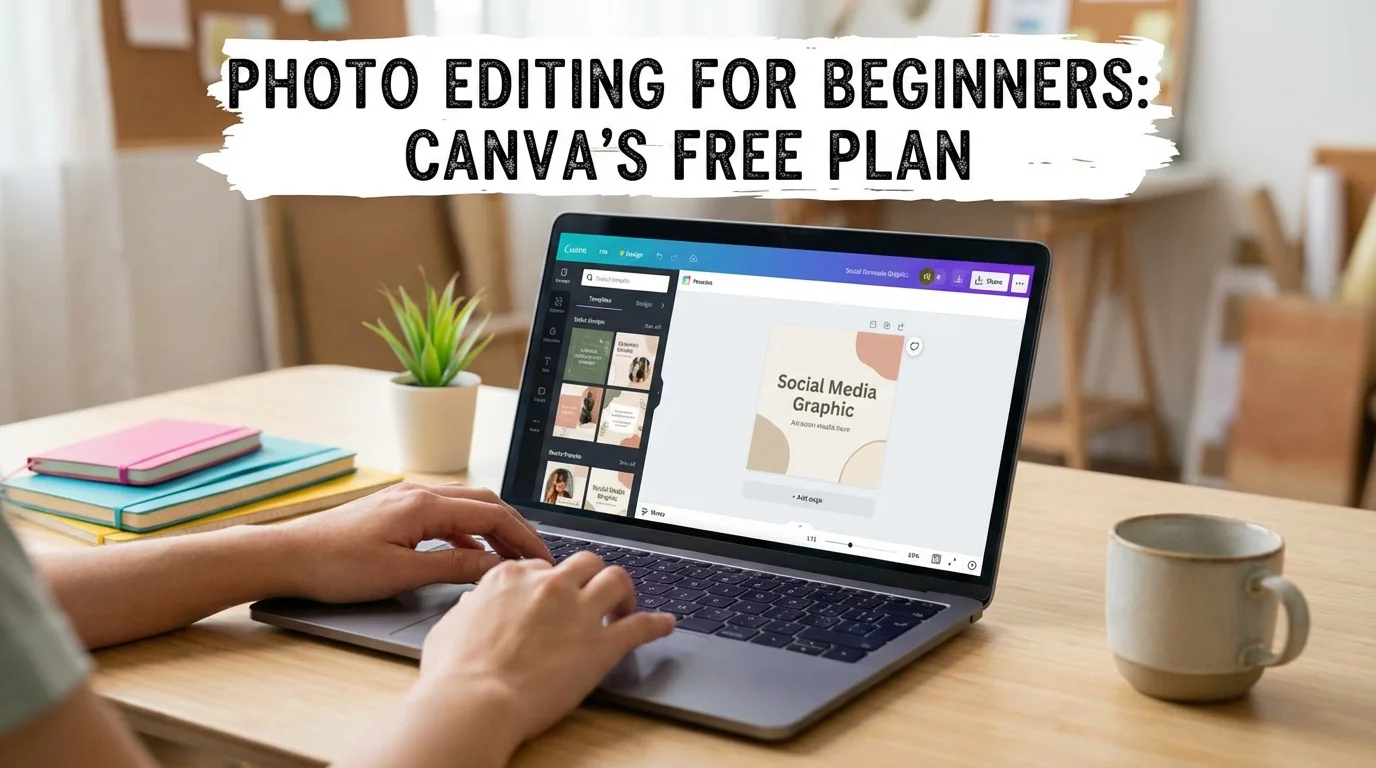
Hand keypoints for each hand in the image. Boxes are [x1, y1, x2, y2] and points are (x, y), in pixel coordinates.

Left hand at [275, 482, 552, 603]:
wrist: (287, 556)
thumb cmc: (336, 566)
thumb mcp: (402, 574)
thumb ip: (454, 568)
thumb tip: (496, 567)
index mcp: (425, 505)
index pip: (493, 514)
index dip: (523, 537)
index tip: (543, 560)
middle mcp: (419, 493)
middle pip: (485, 503)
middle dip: (515, 528)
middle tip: (536, 557)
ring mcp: (406, 499)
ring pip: (466, 506)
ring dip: (492, 529)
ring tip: (510, 558)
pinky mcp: (394, 510)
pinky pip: (444, 515)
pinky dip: (466, 533)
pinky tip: (469, 556)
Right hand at [411, 552, 675, 751]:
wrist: (474, 701)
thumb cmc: (455, 672)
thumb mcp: (451, 625)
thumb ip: (472, 608)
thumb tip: (476, 605)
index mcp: (512, 577)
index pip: (540, 566)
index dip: (549, 584)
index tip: (552, 597)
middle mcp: (550, 585)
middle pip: (584, 564)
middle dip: (590, 577)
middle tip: (591, 596)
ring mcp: (579, 612)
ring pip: (617, 579)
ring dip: (623, 592)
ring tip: (625, 606)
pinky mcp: (601, 645)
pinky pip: (641, 626)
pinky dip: (657, 624)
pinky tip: (665, 625)